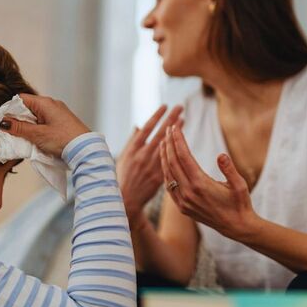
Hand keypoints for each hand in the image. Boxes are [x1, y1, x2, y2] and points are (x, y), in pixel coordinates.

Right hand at [0, 93, 89, 157]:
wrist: (85, 149)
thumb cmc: (63, 139)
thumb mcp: (38, 135)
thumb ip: (19, 128)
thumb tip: (3, 122)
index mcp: (45, 103)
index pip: (21, 99)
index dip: (10, 109)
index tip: (3, 121)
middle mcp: (52, 105)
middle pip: (28, 108)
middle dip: (18, 120)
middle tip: (10, 132)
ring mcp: (58, 114)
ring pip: (35, 117)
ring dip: (27, 126)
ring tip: (21, 138)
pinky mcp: (62, 123)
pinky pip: (44, 123)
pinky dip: (37, 129)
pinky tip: (34, 140)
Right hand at [116, 105, 182, 221]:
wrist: (125, 200)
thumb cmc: (122, 176)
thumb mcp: (123, 157)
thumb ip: (132, 141)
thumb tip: (138, 126)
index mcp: (133, 150)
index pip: (147, 128)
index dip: (157, 116)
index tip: (165, 106)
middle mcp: (143, 156)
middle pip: (160, 134)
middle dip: (170, 119)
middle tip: (180, 107)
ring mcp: (152, 167)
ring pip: (167, 146)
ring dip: (176, 132)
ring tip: (184, 119)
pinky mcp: (159, 177)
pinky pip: (170, 161)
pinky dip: (176, 150)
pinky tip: (183, 142)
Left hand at [159, 126, 260, 240]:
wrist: (237, 228)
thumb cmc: (240, 204)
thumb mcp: (240, 185)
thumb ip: (230, 169)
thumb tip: (221, 155)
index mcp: (201, 185)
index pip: (184, 156)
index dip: (178, 140)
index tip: (175, 127)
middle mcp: (188, 193)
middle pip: (172, 163)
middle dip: (169, 144)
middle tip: (168, 130)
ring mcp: (183, 201)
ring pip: (168, 175)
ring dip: (164, 157)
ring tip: (163, 142)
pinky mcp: (182, 207)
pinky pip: (169, 187)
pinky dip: (166, 172)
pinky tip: (166, 163)